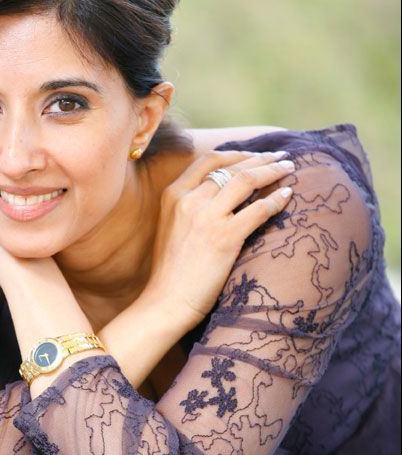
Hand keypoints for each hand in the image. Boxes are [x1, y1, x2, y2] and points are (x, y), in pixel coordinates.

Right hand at [144, 149, 294, 329]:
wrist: (165, 301)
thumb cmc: (172, 271)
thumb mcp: (173, 227)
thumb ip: (191, 206)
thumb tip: (224, 195)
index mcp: (173, 194)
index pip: (209, 160)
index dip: (237, 153)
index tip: (255, 154)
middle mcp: (189, 200)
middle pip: (231, 167)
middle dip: (261, 158)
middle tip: (281, 157)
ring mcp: (207, 218)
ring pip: (247, 181)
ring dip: (272, 171)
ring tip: (289, 169)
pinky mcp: (224, 237)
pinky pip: (258, 210)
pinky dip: (276, 200)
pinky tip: (287, 196)